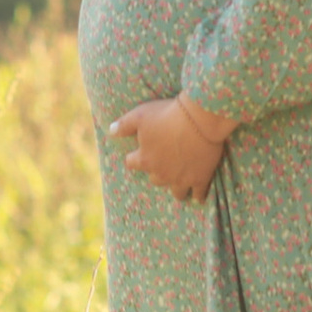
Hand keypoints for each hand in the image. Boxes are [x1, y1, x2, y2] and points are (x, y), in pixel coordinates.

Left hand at [111, 96, 234, 201]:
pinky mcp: (200, 179)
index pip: (132, 163)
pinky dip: (198, 195)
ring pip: (176, 192)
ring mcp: (181, 179)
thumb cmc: (167, 115)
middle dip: (158, 172)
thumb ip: (123, 125)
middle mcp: (161, 173)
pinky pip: (198, 195)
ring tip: (180, 182)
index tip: (140, 152)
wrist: (199, 119)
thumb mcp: (140, 115)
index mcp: (144, 159)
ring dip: (176, 187)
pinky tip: (198, 196)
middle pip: (155, 179)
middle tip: (164, 163)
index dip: (136, 157)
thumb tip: (111, 131)